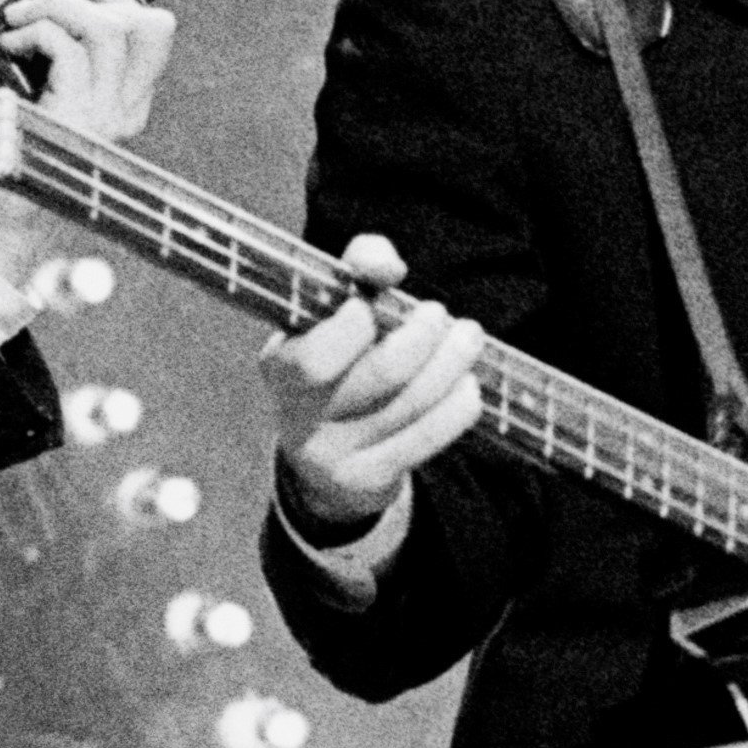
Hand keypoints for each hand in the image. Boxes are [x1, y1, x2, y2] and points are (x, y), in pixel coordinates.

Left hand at [0, 0, 178, 284]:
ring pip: (109, 28)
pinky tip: (7, 50)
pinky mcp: (73, 123)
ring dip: (55, 8)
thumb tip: (39, 2)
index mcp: (128, 104)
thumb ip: (56, 64)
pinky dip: (35, 34)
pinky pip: (69, 51)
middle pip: (144, 21)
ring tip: (16, 24)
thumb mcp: (44, 103)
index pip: (149, 28)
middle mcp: (126, 111)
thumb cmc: (12, 163)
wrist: (0, 228)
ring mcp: (104, 119)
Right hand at [259, 234, 484, 529]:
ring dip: (452, 365)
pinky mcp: (367, 480)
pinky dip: (458, 407)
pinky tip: (468, 385)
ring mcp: (332, 456)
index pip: (314, 358)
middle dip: (423, 338)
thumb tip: (387, 267)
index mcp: (279, 367)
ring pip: (411, 406)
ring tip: (467, 339)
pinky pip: (426, 439)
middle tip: (440, 315)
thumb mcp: (334, 309)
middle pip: (381, 377)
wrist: (326, 451)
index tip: (370, 305)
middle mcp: (297, 417)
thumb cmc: (339, 359)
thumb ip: (358, 268)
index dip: (352, 331)